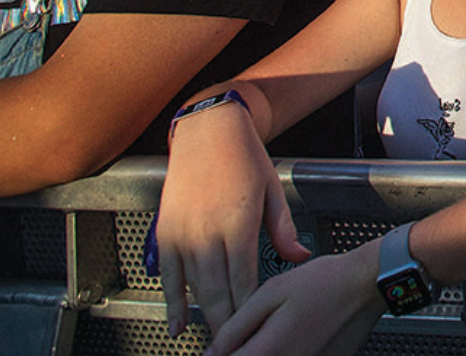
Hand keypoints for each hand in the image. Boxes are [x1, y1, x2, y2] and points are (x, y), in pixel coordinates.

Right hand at [157, 104, 310, 336]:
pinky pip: (168, 276)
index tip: (258, 332)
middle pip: (218, 292)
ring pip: (193, 289)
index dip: (251, 311)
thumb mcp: (273, 191)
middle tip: (237, 348)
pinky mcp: (165, 233)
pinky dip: (172, 303)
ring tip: (215, 344)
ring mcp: (183, 234)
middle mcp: (208, 232)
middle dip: (228, 324)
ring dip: (203, 318)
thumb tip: (300, 258)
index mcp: (239, 223)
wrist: (207, 130)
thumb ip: (283, 231)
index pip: (246, 280)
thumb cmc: (245, 158)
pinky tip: (176, 327)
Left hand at [205, 244, 383, 355]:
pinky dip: (291, 350)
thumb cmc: (325, 283)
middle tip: (256, 332)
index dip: (218, 354)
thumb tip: (213, 350)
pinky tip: (300, 334)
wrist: (368, 284)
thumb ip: (236, 326)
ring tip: (280, 329)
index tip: (220, 346)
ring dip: (268, 350)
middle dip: (245, 350)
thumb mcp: (271, 293)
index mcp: (269, 351)